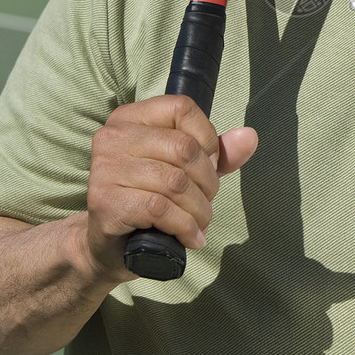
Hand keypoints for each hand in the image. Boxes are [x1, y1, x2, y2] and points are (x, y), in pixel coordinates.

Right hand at [85, 95, 257, 279]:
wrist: (108, 245)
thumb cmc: (147, 200)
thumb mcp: (184, 171)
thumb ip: (215, 154)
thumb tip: (249, 137)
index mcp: (130, 118)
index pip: (182, 108)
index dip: (207, 139)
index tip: (209, 166)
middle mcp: (113, 136)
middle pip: (184, 148)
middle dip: (207, 182)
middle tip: (205, 203)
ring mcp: (105, 168)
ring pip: (176, 182)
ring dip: (199, 210)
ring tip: (199, 223)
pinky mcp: (106, 201)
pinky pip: (161, 209)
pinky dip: (185, 227)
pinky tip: (188, 237)